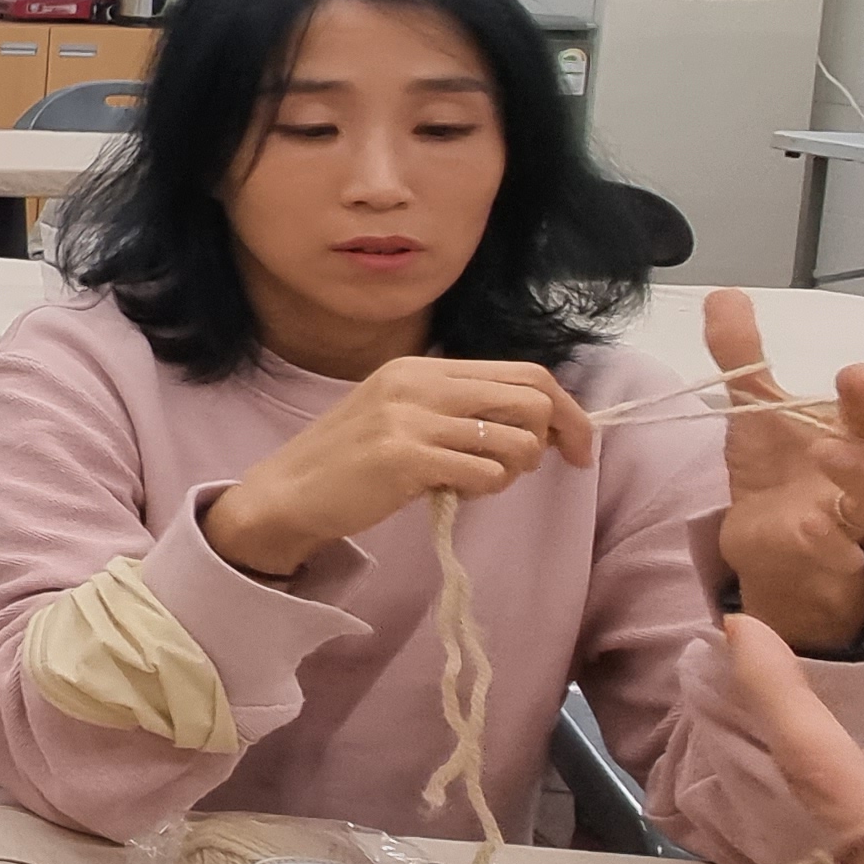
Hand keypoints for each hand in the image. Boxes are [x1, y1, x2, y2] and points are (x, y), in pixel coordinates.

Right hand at [202, 355, 592, 578]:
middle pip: (532, 400)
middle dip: (548, 441)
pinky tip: (450, 494)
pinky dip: (483, 491)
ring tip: (474, 483)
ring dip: (512, 471)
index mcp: (421, 368)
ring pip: (516, 440)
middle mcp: (417, 383)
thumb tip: (539, 424)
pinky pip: (485, 474)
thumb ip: (458, 409)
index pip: (526, 372)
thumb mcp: (403, 417)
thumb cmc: (351, 465)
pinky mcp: (404, 457)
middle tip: (523, 471)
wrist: (287, 494)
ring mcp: (409, 418)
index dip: (566, 411)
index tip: (577, 447)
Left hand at [705, 287, 863, 653]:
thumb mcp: (756, 409)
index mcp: (863, 435)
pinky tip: (807, 526)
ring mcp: (853, 520)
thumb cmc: (779, 470)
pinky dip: (829, 544)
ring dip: (860, 477)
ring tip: (826, 451)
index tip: (852, 367)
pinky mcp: (825, 560)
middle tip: (863, 378)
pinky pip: (841, 557)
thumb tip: (724, 294)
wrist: (768, 544)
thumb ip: (741, 354)